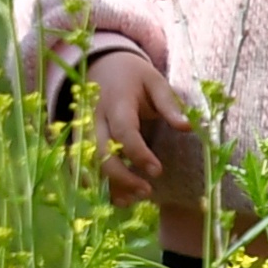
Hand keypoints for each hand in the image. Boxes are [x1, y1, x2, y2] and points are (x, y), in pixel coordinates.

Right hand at [87, 44, 189, 205]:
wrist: (102, 65)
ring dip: (108, 185)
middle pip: (100, 152)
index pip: (124, 131)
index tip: (158, 171)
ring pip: (89, 164)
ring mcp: (83, 131)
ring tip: (132, 201)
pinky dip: (96, 184)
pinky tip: (116, 198)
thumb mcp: (155, 81)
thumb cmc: (133, 76)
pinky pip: (82, 166)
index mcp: (116, 102)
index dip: (139, 154)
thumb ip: (169, 105)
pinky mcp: (79, 140)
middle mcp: (95, 118)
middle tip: (147, 192)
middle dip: (121, 177)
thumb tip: (188, 127)